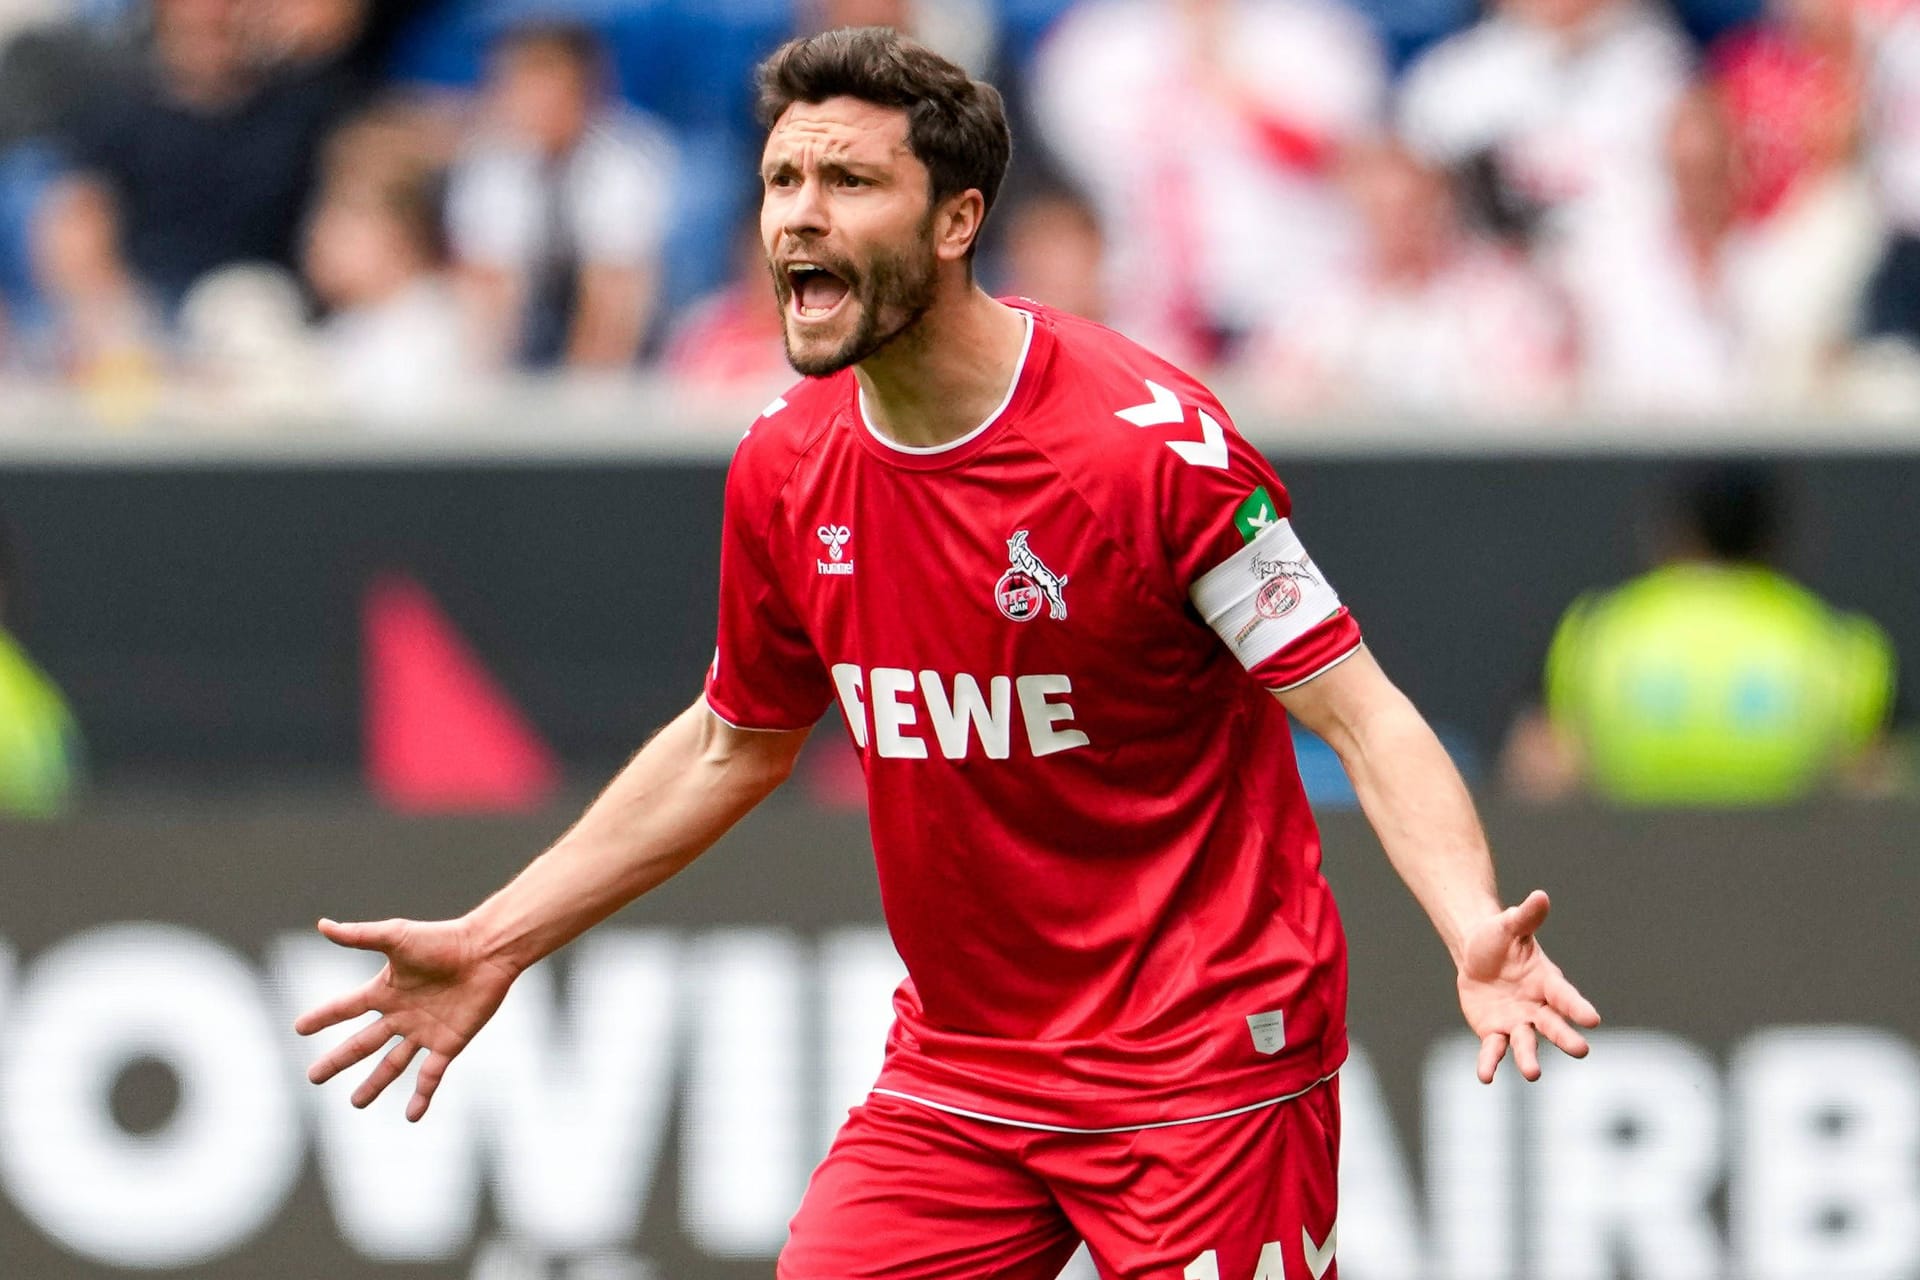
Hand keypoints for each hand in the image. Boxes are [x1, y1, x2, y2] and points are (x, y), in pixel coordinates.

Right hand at [293, 917, 518, 1121]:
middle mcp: (401, 1014)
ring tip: (356, 1103)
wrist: (486, 951)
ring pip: (393, 1064)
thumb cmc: (443, 940)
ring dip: (374, 1084)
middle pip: (362, 1043)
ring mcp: (424, 1031)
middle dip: (338, 1060)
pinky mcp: (449, 1043)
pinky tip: (412, 1116)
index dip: (323, 1017)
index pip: (346, 1008)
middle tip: (314, 1077)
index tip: (299, 1028)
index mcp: (385, 990)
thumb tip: (322, 924)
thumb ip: (359, 936)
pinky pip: (430, 1075)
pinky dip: (421, 1096)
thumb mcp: (396, 936)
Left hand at [1457, 890, 1600, 1083]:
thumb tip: (1540, 896)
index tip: (1593, 1019)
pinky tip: (1485, 1076)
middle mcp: (1537, 1007)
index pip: (1566, 996)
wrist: (1476, 954)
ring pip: (1526, 1043)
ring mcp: (1518, 1023)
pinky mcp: (1495, 1033)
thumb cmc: (1499, 938)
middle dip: (1566, 1037)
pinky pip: (1494, 1050)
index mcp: (1547, 982)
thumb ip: (1526, 917)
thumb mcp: (1510, 925)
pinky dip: (1490, 1062)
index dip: (1578, 1007)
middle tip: (1581, 1050)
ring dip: (1529, 1058)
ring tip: (1533, 1074)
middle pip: (1554, 1025)